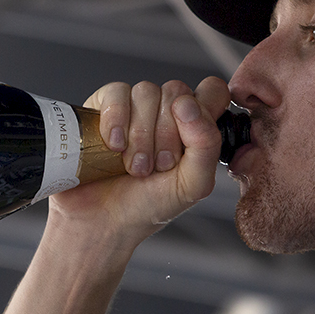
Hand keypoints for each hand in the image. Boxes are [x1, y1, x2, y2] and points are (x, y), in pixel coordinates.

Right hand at [48, 76, 230, 247]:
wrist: (102, 223)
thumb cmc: (148, 206)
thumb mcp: (192, 185)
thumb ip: (207, 145)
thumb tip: (187, 104)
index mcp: (193, 126)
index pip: (212, 90)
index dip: (205, 107)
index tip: (191, 139)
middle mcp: (165, 112)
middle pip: (177, 91)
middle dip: (167, 134)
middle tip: (157, 166)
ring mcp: (134, 106)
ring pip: (146, 91)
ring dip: (140, 135)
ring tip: (134, 166)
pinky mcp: (103, 106)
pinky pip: (116, 93)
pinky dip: (116, 120)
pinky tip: (114, 146)